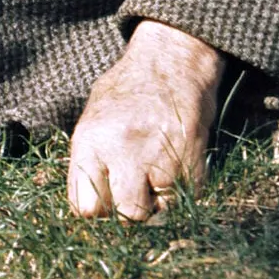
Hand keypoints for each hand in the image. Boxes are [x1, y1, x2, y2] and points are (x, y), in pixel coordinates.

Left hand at [66, 19, 224, 220]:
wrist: (173, 62)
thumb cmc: (127, 90)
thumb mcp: (92, 117)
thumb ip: (86, 161)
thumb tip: (86, 207)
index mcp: (91, 140)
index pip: (84, 207)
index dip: (96, 210)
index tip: (104, 201)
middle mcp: (125, 150)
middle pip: (126, 216)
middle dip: (129, 212)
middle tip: (132, 192)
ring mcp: (162, 156)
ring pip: (159, 214)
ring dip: (157, 204)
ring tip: (153, 179)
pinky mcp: (194, 161)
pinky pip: (185, 200)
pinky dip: (179, 193)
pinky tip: (172, 168)